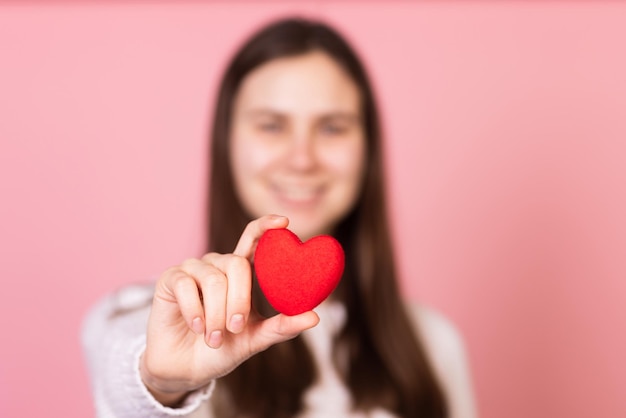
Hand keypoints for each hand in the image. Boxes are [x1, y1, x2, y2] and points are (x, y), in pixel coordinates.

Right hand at [140, 215, 319, 404]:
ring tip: (214, 338)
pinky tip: (196, 328)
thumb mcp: (255, 339)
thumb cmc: (223, 348)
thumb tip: (315, 317)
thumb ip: (282, 326)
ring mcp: (193, 268)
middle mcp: (218, 264)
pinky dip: (195, 312)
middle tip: (235, 328)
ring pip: (213, 279)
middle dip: (239, 300)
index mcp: (241, 272)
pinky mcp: (171, 278)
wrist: (186, 368)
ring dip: (216, 314)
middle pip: (236, 264)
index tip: (284, 223)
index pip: (253, 238)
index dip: (266, 226)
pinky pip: (187, 286)